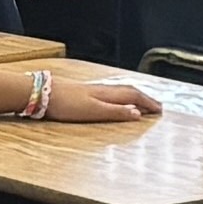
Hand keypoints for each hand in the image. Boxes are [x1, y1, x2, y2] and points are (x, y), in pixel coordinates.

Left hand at [43, 74, 160, 126]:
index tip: (160, 110)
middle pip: (129, 92)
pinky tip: (114, 99)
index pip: (134, 97)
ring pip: (119, 91)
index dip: (148, 103)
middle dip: (144, 98)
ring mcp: (93, 90)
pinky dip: (120, 96)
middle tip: (157, 106)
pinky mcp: (84, 92)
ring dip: (133, 96)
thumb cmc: (65, 104)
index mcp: (107, 94)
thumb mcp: (93, 111)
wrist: (41, 93)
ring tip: (141, 102)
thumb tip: (138, 113)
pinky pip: (110, 93)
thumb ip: (115, 113)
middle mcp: (103, 90)